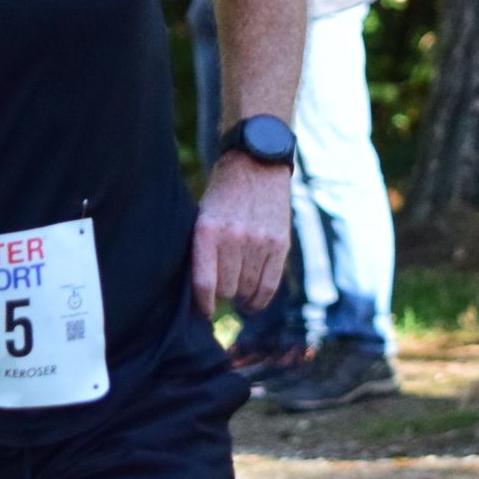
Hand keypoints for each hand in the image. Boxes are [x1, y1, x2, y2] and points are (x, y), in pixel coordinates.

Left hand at [190, 150, 291, 314]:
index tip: (203, 312)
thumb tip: (199, 294)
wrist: (257, 165)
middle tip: (221, 291)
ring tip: (236, 292)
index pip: (204, 283)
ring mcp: (259, 242)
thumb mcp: (202, 216)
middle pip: (227, 290)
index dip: (203, 305)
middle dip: (222, 295)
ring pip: (247, 289)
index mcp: (207, 231)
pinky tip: (251, 304)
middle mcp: (234, 238)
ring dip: (240, 295)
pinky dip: (259, 300)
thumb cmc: (222, 196)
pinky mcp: (280, 244)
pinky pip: (269, 285)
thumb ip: (201, 250)